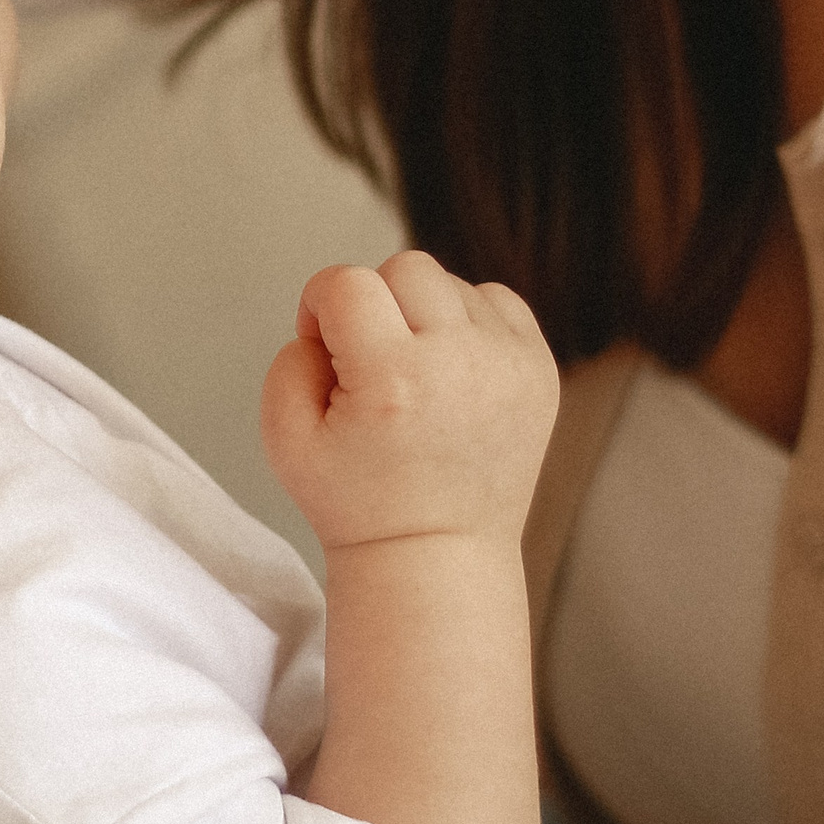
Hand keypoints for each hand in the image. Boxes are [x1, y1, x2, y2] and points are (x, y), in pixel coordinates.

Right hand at [261, 248, 556, 557]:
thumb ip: (290, 358)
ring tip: (416, 376)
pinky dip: (469, 323)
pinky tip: (452, 371)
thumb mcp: (284, 440)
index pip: (346, 283)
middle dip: (375, 304)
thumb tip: (333, 316)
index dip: (320, 308)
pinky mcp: (540, 371)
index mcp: (392, 380)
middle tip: (370, 365)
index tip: (326, 352)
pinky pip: (497, 301)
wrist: (436, 556)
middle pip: (404, 267)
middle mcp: (459, 363)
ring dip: (422, 314)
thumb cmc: (358, 503)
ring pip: (451, 282)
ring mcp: (510, 365)